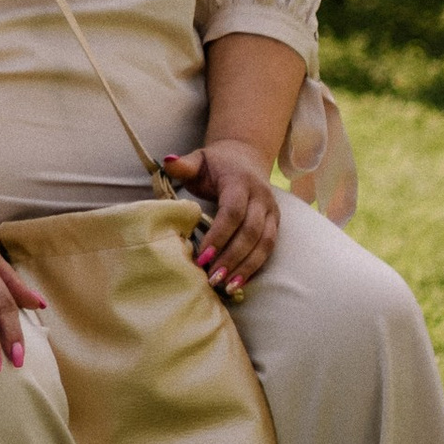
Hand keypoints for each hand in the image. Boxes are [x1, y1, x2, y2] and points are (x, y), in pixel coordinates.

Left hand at [163, 140, 280, 294]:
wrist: (246, 156)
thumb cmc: (216, 163)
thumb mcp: (199, 159)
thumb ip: (184, 164)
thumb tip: (168, 162)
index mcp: (240, 181)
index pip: (233, 211)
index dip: (219, 235)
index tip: (202, 257)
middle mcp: (261, 197)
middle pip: (251, 231)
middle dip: (232, 257)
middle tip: (213, 278)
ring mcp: (272, 211)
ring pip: (264, 243)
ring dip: (246, 267)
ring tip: (227, 287)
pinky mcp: (275, 224)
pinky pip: (268, 248)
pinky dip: (255, 266)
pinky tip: (239, 283)